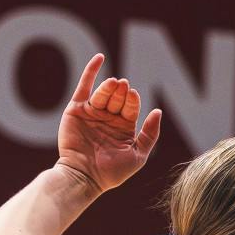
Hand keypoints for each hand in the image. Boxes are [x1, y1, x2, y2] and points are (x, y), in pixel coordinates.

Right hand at [57, 54, 161, 194]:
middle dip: (122, 93)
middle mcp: (108, 118)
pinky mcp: (76, 110)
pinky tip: (100, 58)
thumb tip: (157, 111)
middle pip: (118, 98)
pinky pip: (84, 87)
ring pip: (103, 93)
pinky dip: (91, 71)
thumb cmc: (112, 172)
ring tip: (115, 84)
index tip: (132, 95)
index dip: (133, 99)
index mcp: (123, 127)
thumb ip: (149, 135)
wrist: (84, 177)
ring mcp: (92, 113)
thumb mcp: (138, 155)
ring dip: (110, 87)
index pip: (131, 107)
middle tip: (123, 88)